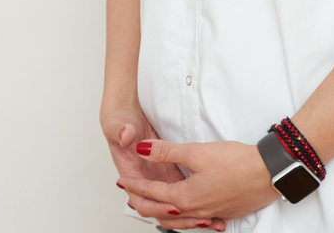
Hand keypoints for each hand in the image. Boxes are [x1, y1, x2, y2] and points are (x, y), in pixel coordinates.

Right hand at [101, 106, 210, 228]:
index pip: (141, 201)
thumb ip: (123, 130)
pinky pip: (182, 195)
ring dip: (188, 216)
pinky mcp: (170, 173)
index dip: (157, 206)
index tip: (174, 207)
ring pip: (171, 206)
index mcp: (131, 173)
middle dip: (178, 218)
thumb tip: (124, 135)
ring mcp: (159, 177)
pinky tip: (212, 208)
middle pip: (159, 209)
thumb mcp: (122, 123)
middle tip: (198, 219)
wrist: (125, 113)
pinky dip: (194, 205)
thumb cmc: (124, 120)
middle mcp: (146, 179)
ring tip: (211, 220)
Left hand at [117, 138, 281, 227]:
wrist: (269, 173)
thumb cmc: (238, 163)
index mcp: (186, 197)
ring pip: (180, 220)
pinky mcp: (224, 212)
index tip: (124, 180)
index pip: (152, 193)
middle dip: (144, 203)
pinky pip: (198, 221)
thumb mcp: (197, 152)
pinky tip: (189, 214)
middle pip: (162, 212)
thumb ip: (166, 152)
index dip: (135, 185)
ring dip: (163, 212)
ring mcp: (211, 214)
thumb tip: (142, 150)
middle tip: (132, 196)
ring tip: (155, 205)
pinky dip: (186, 219)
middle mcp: (197, 210)